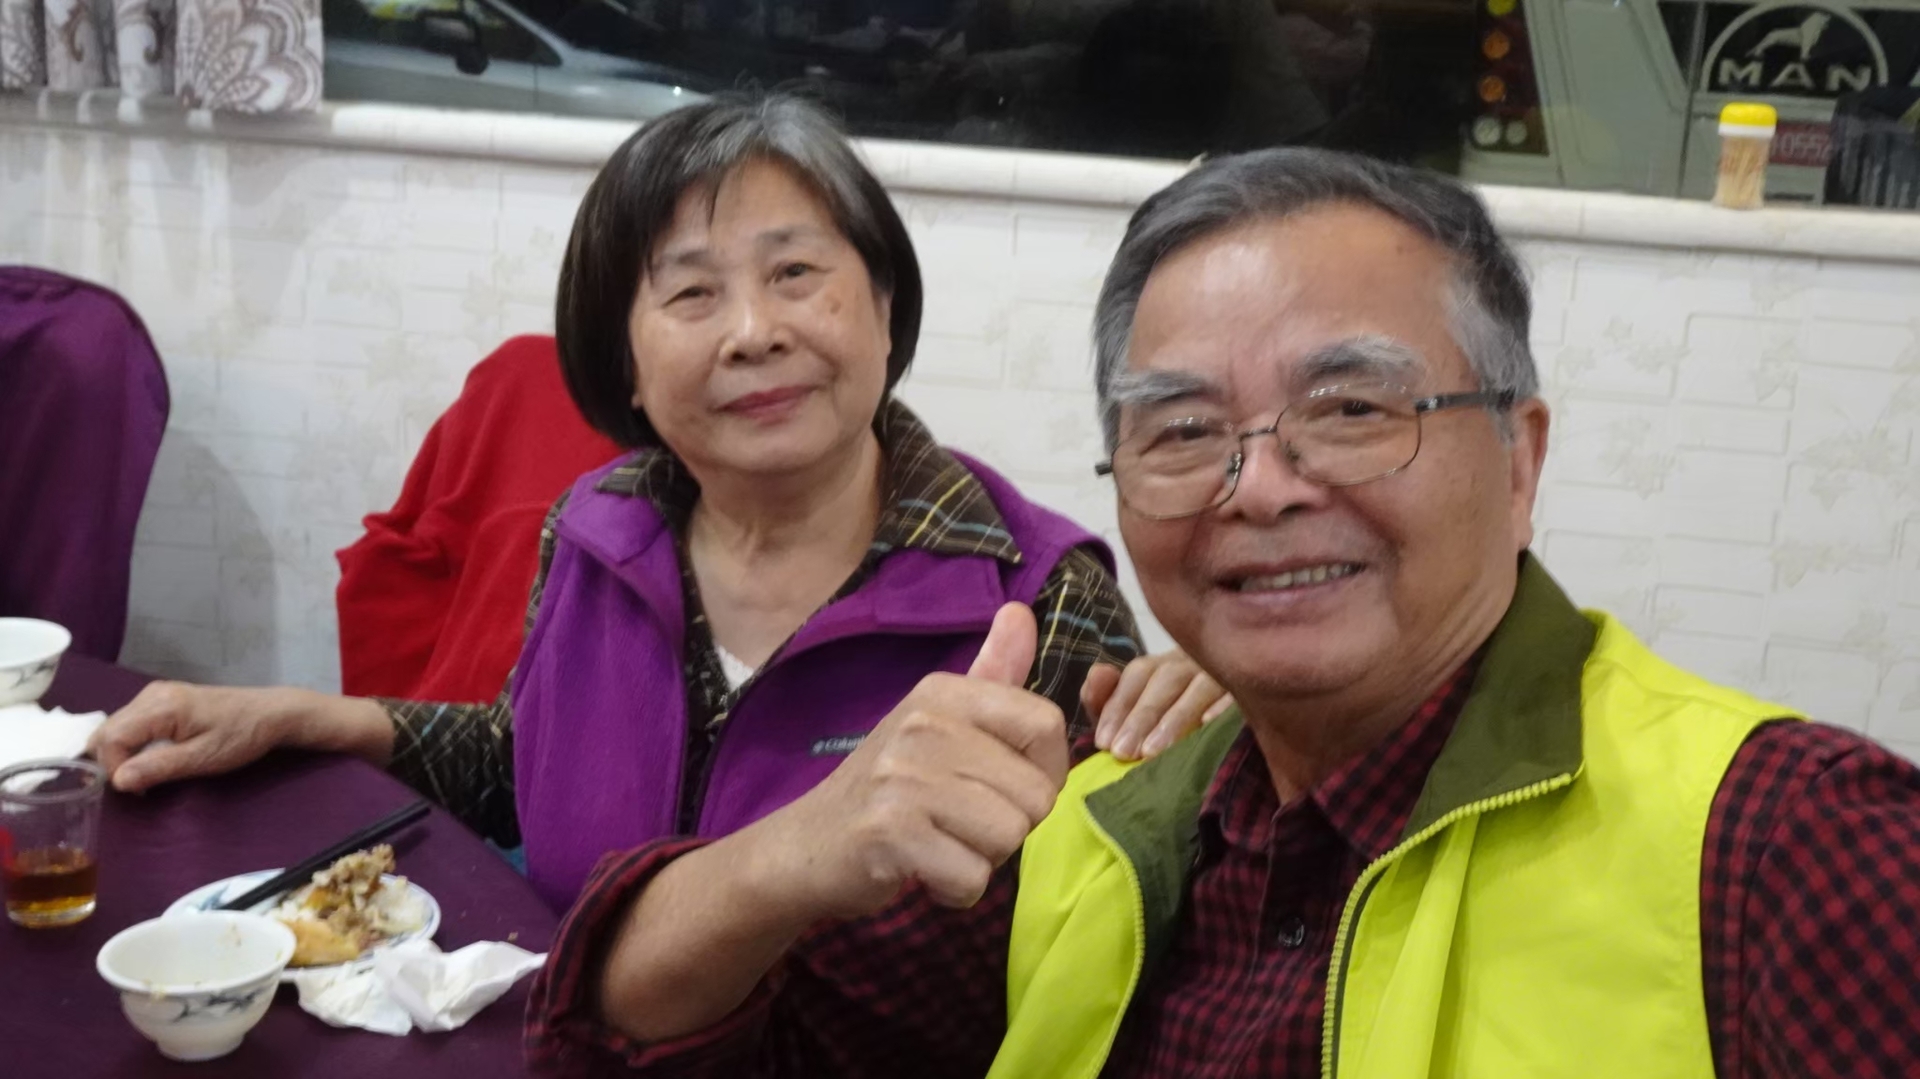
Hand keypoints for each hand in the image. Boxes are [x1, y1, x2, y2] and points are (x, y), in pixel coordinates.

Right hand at [86, 683, 391, 792]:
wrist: (273, 713)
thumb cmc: (243, 736)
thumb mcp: (203, 758)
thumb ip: (159, 767)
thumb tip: (118, 780)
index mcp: (161, 705)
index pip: (111, 738)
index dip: (113, 767)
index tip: (137, 790)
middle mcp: (152, 694)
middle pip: (107, 730)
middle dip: (112, 762)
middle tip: (138, 787)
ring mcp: (156, 694)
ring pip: (116, 727)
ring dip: (120, 754)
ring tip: (145, 776)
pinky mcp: (163, 699)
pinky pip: (131, 723)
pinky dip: (131, 744)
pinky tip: (149, 760)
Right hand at [755, 602, 1067, 919]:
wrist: (805, 846)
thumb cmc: (888, 787)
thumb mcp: (938, 720)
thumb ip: (991, 673)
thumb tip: (1021, 611)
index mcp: (942, 692)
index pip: (1045, 724)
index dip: (1043, 771)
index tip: (1003, 785)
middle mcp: (923, 725)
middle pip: (1036, 794)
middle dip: (1009, 826)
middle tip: (958, 822)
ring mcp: (904, 778)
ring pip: (1009, 837)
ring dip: (983, 859)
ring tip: (940, 843)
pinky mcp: (890, 834)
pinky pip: (973, 878)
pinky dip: (955, 889)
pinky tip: (923, 872)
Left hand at [1082, 648, 1232, 761]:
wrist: (1244, 722)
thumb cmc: (1173, 721)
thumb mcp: (1134, 711)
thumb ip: (1107, 697)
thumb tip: (1097, 674)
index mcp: (1165, 665)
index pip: (1138, 673)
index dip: (1118, 705)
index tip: (1104, 741)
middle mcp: (1195, 664)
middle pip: (1166, 679)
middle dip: (1141, 716)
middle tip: (1123, 752)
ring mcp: (1225, 673)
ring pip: (1199, 686)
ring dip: (1175, 718)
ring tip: (1152, 752)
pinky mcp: (1253, 690)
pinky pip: (1239, 694)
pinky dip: (1222, 708)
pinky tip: (1207, 726)